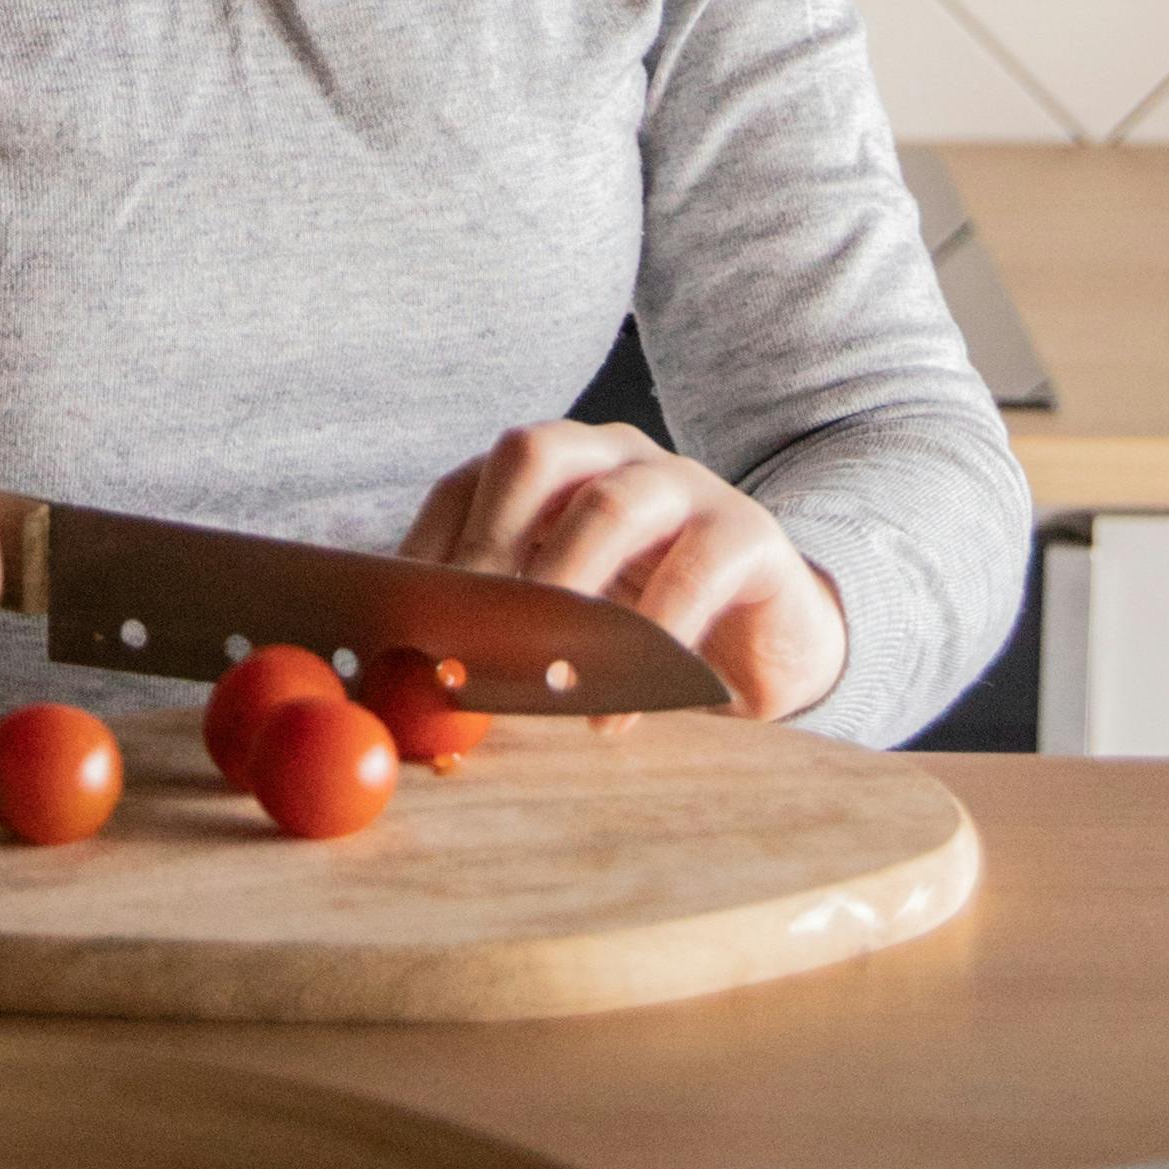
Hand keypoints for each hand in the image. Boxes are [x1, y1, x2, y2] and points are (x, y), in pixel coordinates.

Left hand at [401, 421, 847, 725]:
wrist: (767, 643)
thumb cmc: (640, 628)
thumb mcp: (561, 621)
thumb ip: (498, 629)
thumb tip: (404, 684)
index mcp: (554, 470)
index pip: (468, 480)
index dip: (428, 547)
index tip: (402, 626)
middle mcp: (613, 458)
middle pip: (535, 455)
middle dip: (488, 543)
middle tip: (465, 635)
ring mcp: (684, 486)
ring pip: (611, 506)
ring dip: (564, 592)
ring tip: (540, 671)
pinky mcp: (747, 532)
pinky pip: (694, 569)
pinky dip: (648, 641)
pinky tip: (614, 712)